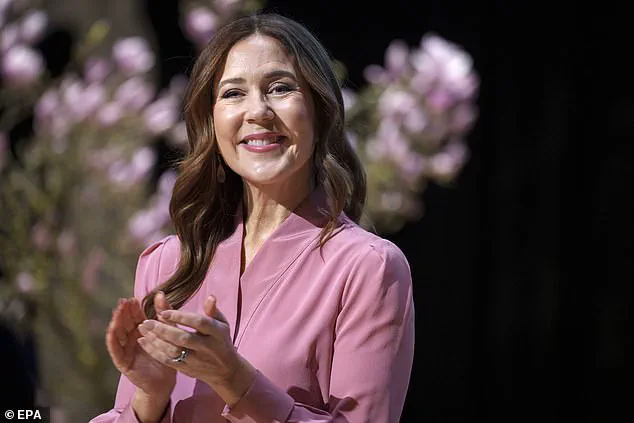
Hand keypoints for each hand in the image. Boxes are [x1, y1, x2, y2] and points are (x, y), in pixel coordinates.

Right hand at [105, 292, 175, 398]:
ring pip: (118, 333)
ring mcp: (125, 350)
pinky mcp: (122, 361)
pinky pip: (115, 349)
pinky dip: (112, 339)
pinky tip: (112, 329)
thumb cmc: (166, 356)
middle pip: (125, 323)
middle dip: (124, 312)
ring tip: (117, 311)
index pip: (135, 317)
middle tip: (124, 301)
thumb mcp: (167, 332)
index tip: (133, 298)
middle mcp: (131, 339)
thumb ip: (164, 315)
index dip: (133, 308)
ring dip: (116, 322)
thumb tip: (161, 293)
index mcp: (141, 332)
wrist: (165, 381)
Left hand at [137, 295, 255, 402]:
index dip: (181, 317)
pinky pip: (169, 361)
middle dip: (163, 329)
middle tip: (146, 321)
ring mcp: (196, 360)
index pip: (198, 322)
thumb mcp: (222, 324)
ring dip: (156, 340)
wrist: (225, 370)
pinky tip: (144, 342)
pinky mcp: (187, 369)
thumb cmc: (221, 340)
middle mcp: (207, 347)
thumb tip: (210, 297)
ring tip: (143, 329)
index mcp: (217, 332)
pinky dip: (155, 352)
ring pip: (174, 351)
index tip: (164, 311)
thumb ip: (213, 311)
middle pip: (183, 338)